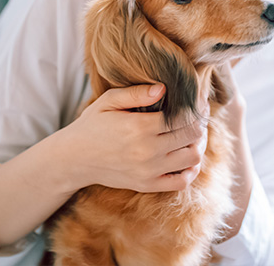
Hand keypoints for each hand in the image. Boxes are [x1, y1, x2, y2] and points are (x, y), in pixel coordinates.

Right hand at [55, 84, 209, 193]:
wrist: (74, 159)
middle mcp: (147, 150)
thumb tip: (163, 88)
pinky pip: (181, 182)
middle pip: (192, 136)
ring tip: (191, 136)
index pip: (184, 116)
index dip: (196, 108)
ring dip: (197, 145)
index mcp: (139, 126)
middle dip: (199, 124)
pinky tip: (185, 158)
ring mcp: (149, 171)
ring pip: (192, 158)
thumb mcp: (108, 101)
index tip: (198, 102)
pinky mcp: (147, 185)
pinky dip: (190, 170)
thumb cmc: (92, 125)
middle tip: (197, 117)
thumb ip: (136, 93)